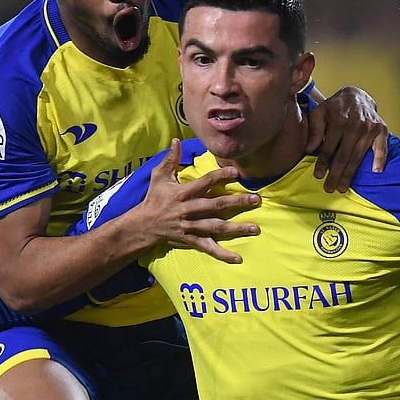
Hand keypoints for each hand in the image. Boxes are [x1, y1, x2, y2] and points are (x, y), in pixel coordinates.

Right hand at [127, 139, 260, 262]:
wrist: (143, 225)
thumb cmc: (154, 198)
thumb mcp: (159, 177)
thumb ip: (170, 159)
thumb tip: (176, 141)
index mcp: (182, 193)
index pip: (205, 182)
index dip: (220, 176)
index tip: (236, 172)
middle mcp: (188, 210)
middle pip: (216, 206)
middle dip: (237, 203)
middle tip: (256, 199)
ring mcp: (190, 227)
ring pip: (216, 227)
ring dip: (236, 228)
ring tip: (255, 228)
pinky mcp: (191, 240)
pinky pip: (208, 247)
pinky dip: (223, 254)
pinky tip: (238, 258)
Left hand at [305, 85, 388, 191]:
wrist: (357, 95)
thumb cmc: (335, 106)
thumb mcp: (320, 112)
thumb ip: (314, 130)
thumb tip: (309, 150)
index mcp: (339, 120)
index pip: (329, 147)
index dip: (323, 163)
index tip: (318, 176)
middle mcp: (355, 124)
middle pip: (344, 155)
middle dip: (336, 174)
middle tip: (330, 188)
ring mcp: (370, 127)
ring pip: (358, 156)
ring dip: (350, 173)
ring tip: (342, 187)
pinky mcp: (381, 129)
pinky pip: (382, 147)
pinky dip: (380, 159)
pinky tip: (376, 172)